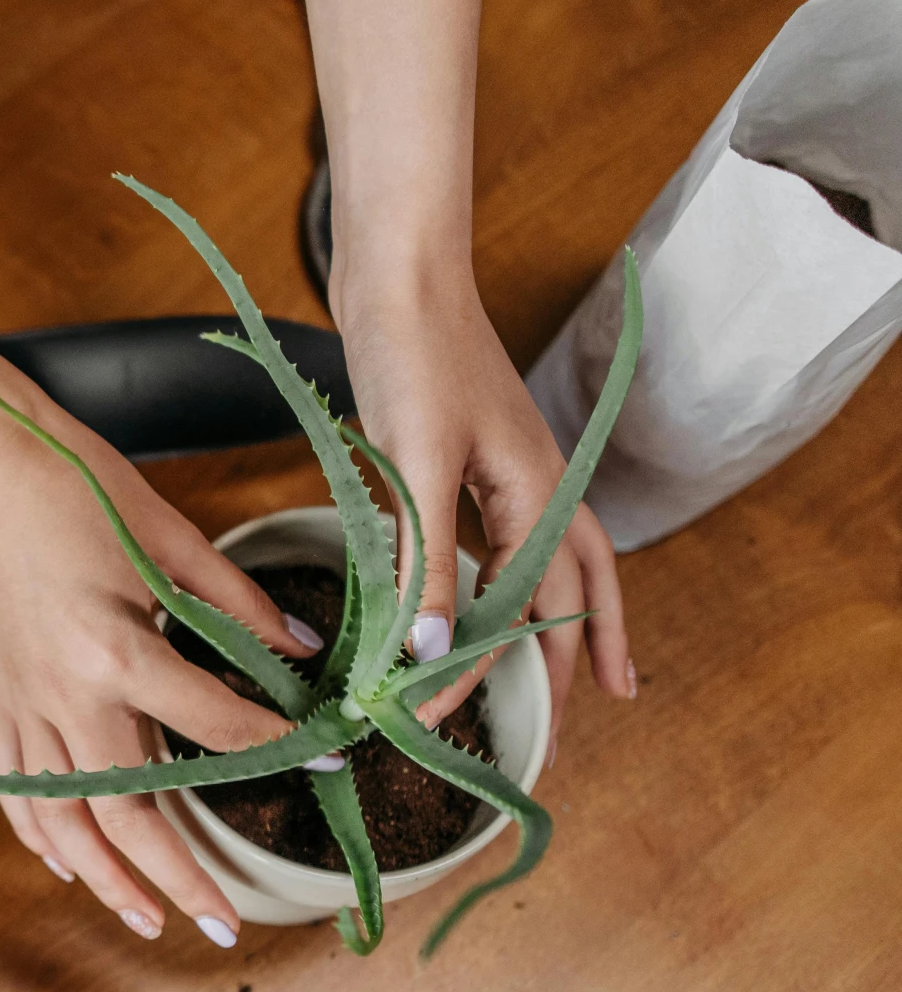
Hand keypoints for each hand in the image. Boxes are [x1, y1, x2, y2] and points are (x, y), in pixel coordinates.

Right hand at [0, 376, 323, 944]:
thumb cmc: (74, 484)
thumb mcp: (170, 536)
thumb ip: (237, 604)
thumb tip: (304, 650)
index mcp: (116, 650)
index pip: (213, 725)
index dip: (274, 747)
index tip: (324, 764)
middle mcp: (64, 695)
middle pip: (129, 813)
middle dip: (180, 876)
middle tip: (224, 924)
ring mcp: (22, 705)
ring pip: (65, 821)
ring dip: (108, 881)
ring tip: (149, 920)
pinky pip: (16, 791)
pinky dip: (44, 837)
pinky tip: (73, 867)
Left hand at [332, 268, 634, 758]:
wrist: (402, 274)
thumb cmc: (414, 355)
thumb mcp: (416, 464)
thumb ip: (424, 559)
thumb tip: (431, 650)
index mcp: (536, 494)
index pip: (529, 610)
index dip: (492, 670)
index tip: (442, 715)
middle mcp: (539, 488)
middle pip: (577, 592)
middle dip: (585, 658)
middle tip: (590, 717)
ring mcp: (514, 472)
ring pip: (553, 565)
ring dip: (562, 623)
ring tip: (581, 673)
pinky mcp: (476, 459)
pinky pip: (512, 537)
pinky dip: (513, 580)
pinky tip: (500, 599)